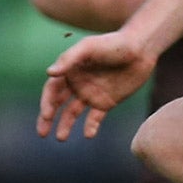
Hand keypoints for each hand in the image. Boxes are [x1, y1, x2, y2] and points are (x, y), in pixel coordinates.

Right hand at [39, 30, 157, 140]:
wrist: (141, 50)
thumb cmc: (113, 43)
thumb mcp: (89, 47)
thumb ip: (69, 59)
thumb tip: (49, 73)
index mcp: (69, 70)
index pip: (52, 90)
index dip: (47, 102)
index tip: (46, 115)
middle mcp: (77, 84)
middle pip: (57, 104)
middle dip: (48, 118)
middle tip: (41, 133)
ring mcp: (91, 94)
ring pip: (73, 113)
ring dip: (65, 125)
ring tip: (61, 138)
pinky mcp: (106, 102)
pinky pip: (95, 118)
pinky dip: (90, 127)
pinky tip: (88, 134)